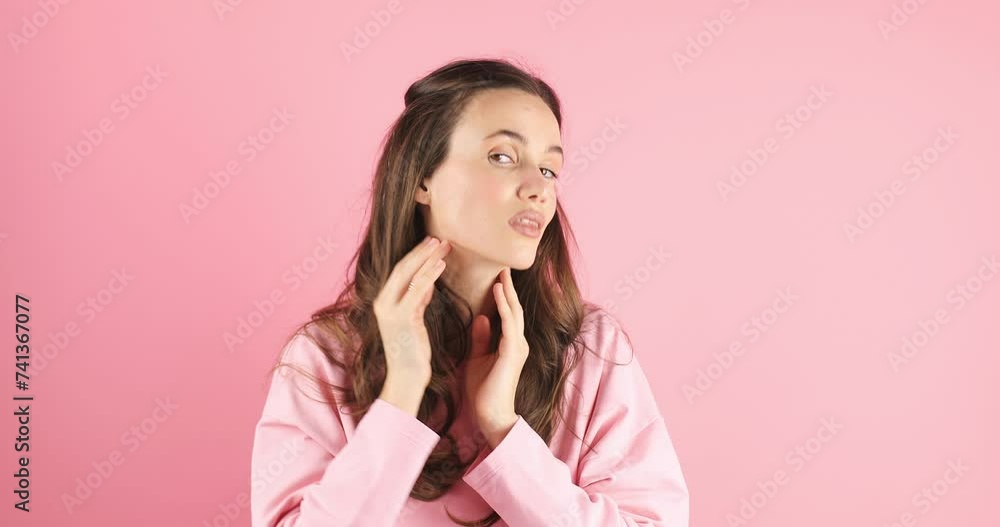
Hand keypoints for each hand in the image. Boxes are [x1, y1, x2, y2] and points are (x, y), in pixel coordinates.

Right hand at [373, 236, 451, 389]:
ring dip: (427, 257)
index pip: (399, 271)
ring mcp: (390, 310)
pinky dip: (429, 274)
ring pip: (409, 275)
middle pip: (402, 268)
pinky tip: (441, 264)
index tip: (432, 243)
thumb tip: (428, 281)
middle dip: (421, 251)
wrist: (406, 378)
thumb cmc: (412, 352)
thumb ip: (418, 300)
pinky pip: (417, 289)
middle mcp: (382, 303)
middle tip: (439, 237)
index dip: (415, 255)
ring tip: (443, 244)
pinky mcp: (402, 317)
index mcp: (383, 303)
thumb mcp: (415, 320)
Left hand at [464, 267, 529, 447]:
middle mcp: (518, 342)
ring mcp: (518, 346)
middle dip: (507, 286)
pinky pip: (509, 323)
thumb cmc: (484, 391)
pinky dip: (504, 305)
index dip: (502, 293)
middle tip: (501, 265)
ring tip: (501, 271)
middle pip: (514, 307)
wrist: (491, 416)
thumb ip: (481, 339)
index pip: (507, 312)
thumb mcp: (478, 359)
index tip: (494, 275)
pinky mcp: (513, 351)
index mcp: (510, 343)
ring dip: (507, 291)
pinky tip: (497, 291)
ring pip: (514, 311)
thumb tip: (482, 317)